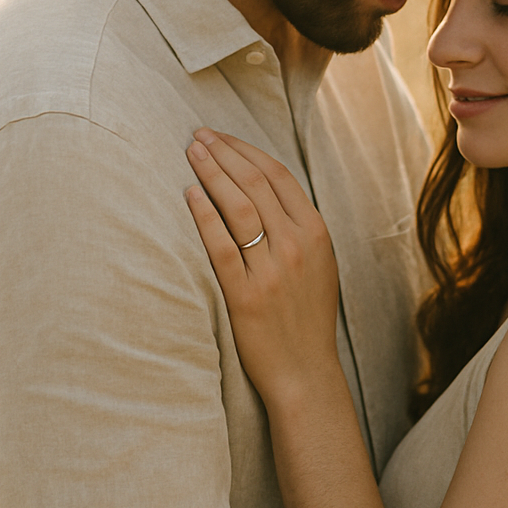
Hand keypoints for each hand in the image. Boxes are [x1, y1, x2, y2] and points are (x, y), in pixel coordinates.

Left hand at [185, 130, 340, 405]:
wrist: (305, 371)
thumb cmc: (307, 318)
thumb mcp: (318, 265)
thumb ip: (298, 227)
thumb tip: (263, 188)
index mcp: (316, 233)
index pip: (278, 175)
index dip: (245, 150)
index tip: (221, 137)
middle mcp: (296, 246)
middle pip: (255, 182)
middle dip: (222, 152)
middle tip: (196, 135)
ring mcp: (272, 270)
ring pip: (237, 206)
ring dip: (211, 172)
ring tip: (190, 153)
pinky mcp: (246, 295)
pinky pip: (221, 245)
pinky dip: (204, 215)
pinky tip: (189, 194)